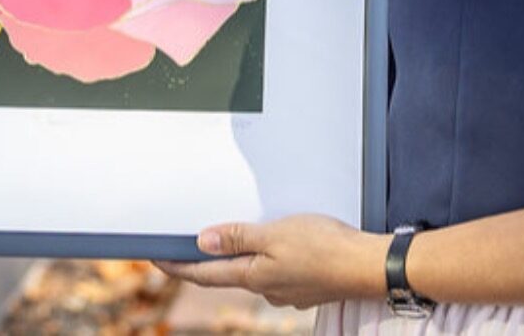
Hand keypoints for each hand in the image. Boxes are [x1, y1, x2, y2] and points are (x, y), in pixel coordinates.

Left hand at [154, 215, 388, 309]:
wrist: (368, 267)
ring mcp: (287, 291)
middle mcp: (266, 289)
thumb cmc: (325, 247)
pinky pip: (276, 272)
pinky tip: (276, 246)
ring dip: (240, 258)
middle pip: (226, 274)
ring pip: (254, 272)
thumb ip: (238, 237)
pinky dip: (267, 259)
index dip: (176, 266)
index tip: (156, 258)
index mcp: (253, 276)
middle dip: (206, 261)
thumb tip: (202, 242)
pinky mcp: (305, 286)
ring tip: (230, 238)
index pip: (203, 274)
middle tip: (186, 245)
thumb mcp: (274, 233)